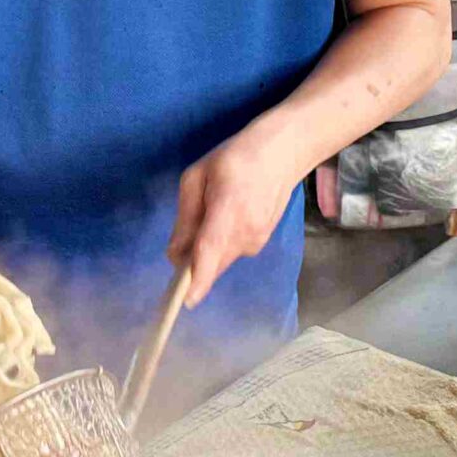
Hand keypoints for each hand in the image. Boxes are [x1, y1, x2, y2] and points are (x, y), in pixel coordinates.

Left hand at [168, 124, 303, 306]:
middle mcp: (245, 233)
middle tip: (184, 237)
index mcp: (227, 210)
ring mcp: (256, 241)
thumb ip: (185, 217)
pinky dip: (220, 245)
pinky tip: (226, 218)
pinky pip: (230, 253)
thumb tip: (174, 255)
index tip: (187, 302)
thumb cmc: (235, 158)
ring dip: (206, 251)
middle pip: (211, 264)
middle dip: (192, 263)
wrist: (282, 154)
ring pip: (220, 261)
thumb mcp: (197, 176)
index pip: (210, 250)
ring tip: (211, 214)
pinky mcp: (261, 244)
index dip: (198, 278)